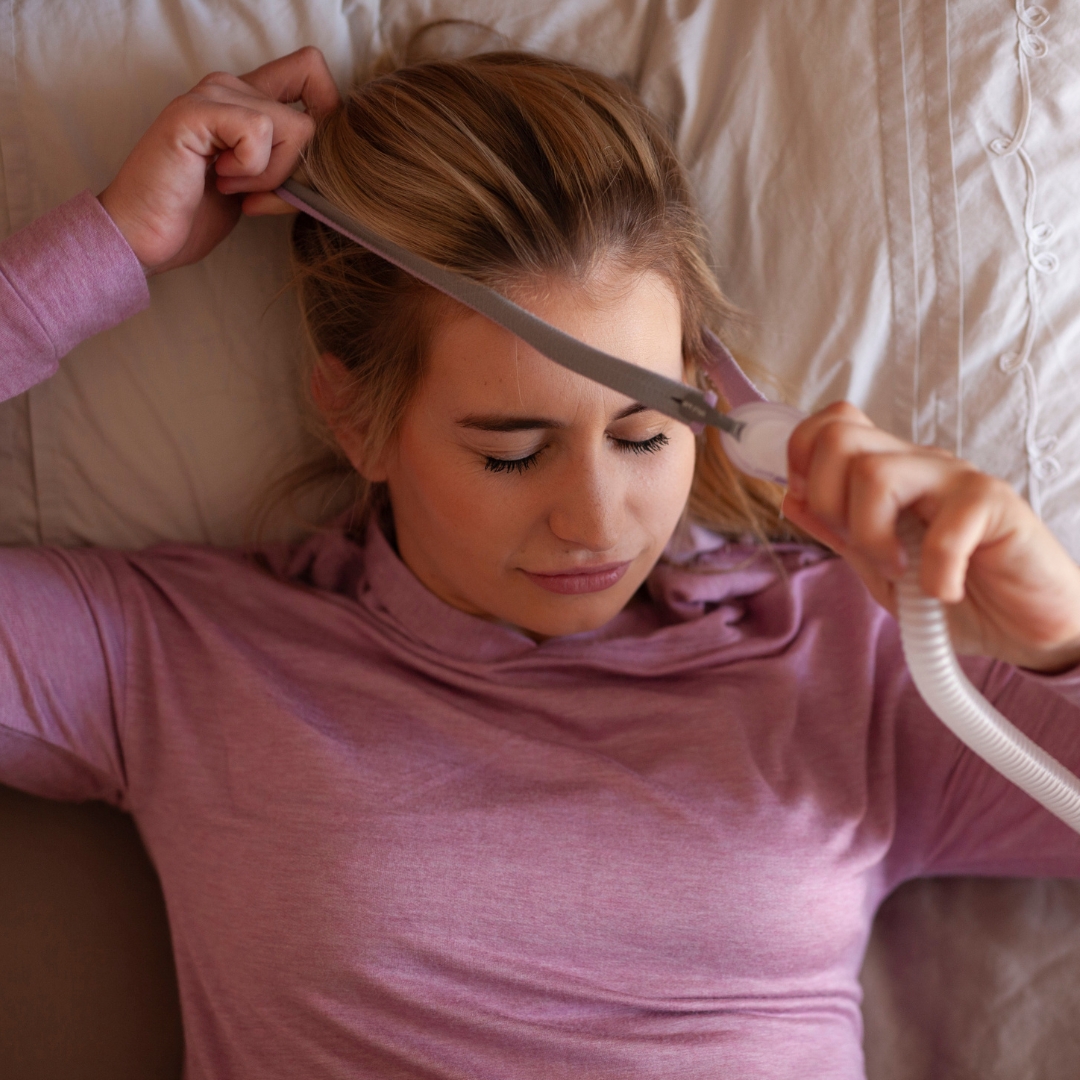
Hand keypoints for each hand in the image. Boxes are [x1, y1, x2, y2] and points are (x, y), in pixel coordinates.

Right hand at [98, 47, 339, 274]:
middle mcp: (230, 87)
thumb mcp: (260, 187)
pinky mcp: (195, 111)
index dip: (328, 116)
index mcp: (246, 100)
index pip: (311, 73)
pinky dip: (251, 171)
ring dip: (273, 175)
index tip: (305, 168)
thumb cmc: (194, 214)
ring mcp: (211, 94)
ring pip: (295, 126)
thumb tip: (334, 160)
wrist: (141, 235)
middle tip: (260, 193)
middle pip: (315, 107)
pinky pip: (260, 132)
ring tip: (232, 187)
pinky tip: (220, 181)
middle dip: (302, 167)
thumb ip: (290, 162)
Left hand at [781, 402, 1079, 671]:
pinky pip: (943, 527)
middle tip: (859, 546)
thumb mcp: (878, 569)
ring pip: (877, 473)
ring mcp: (956, 479)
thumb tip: (790, 497)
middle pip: (839, 437)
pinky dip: (932, 573)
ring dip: (871, 536)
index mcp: (887, 470)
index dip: (803, 459)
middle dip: (827, 500)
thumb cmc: (955, 593)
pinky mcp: (995, 505)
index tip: (817, 511)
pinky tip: (944, 591)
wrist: (1025, 628)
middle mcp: (918, 463)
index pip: (832, 424)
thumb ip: (837, 534)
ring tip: (900, 571)